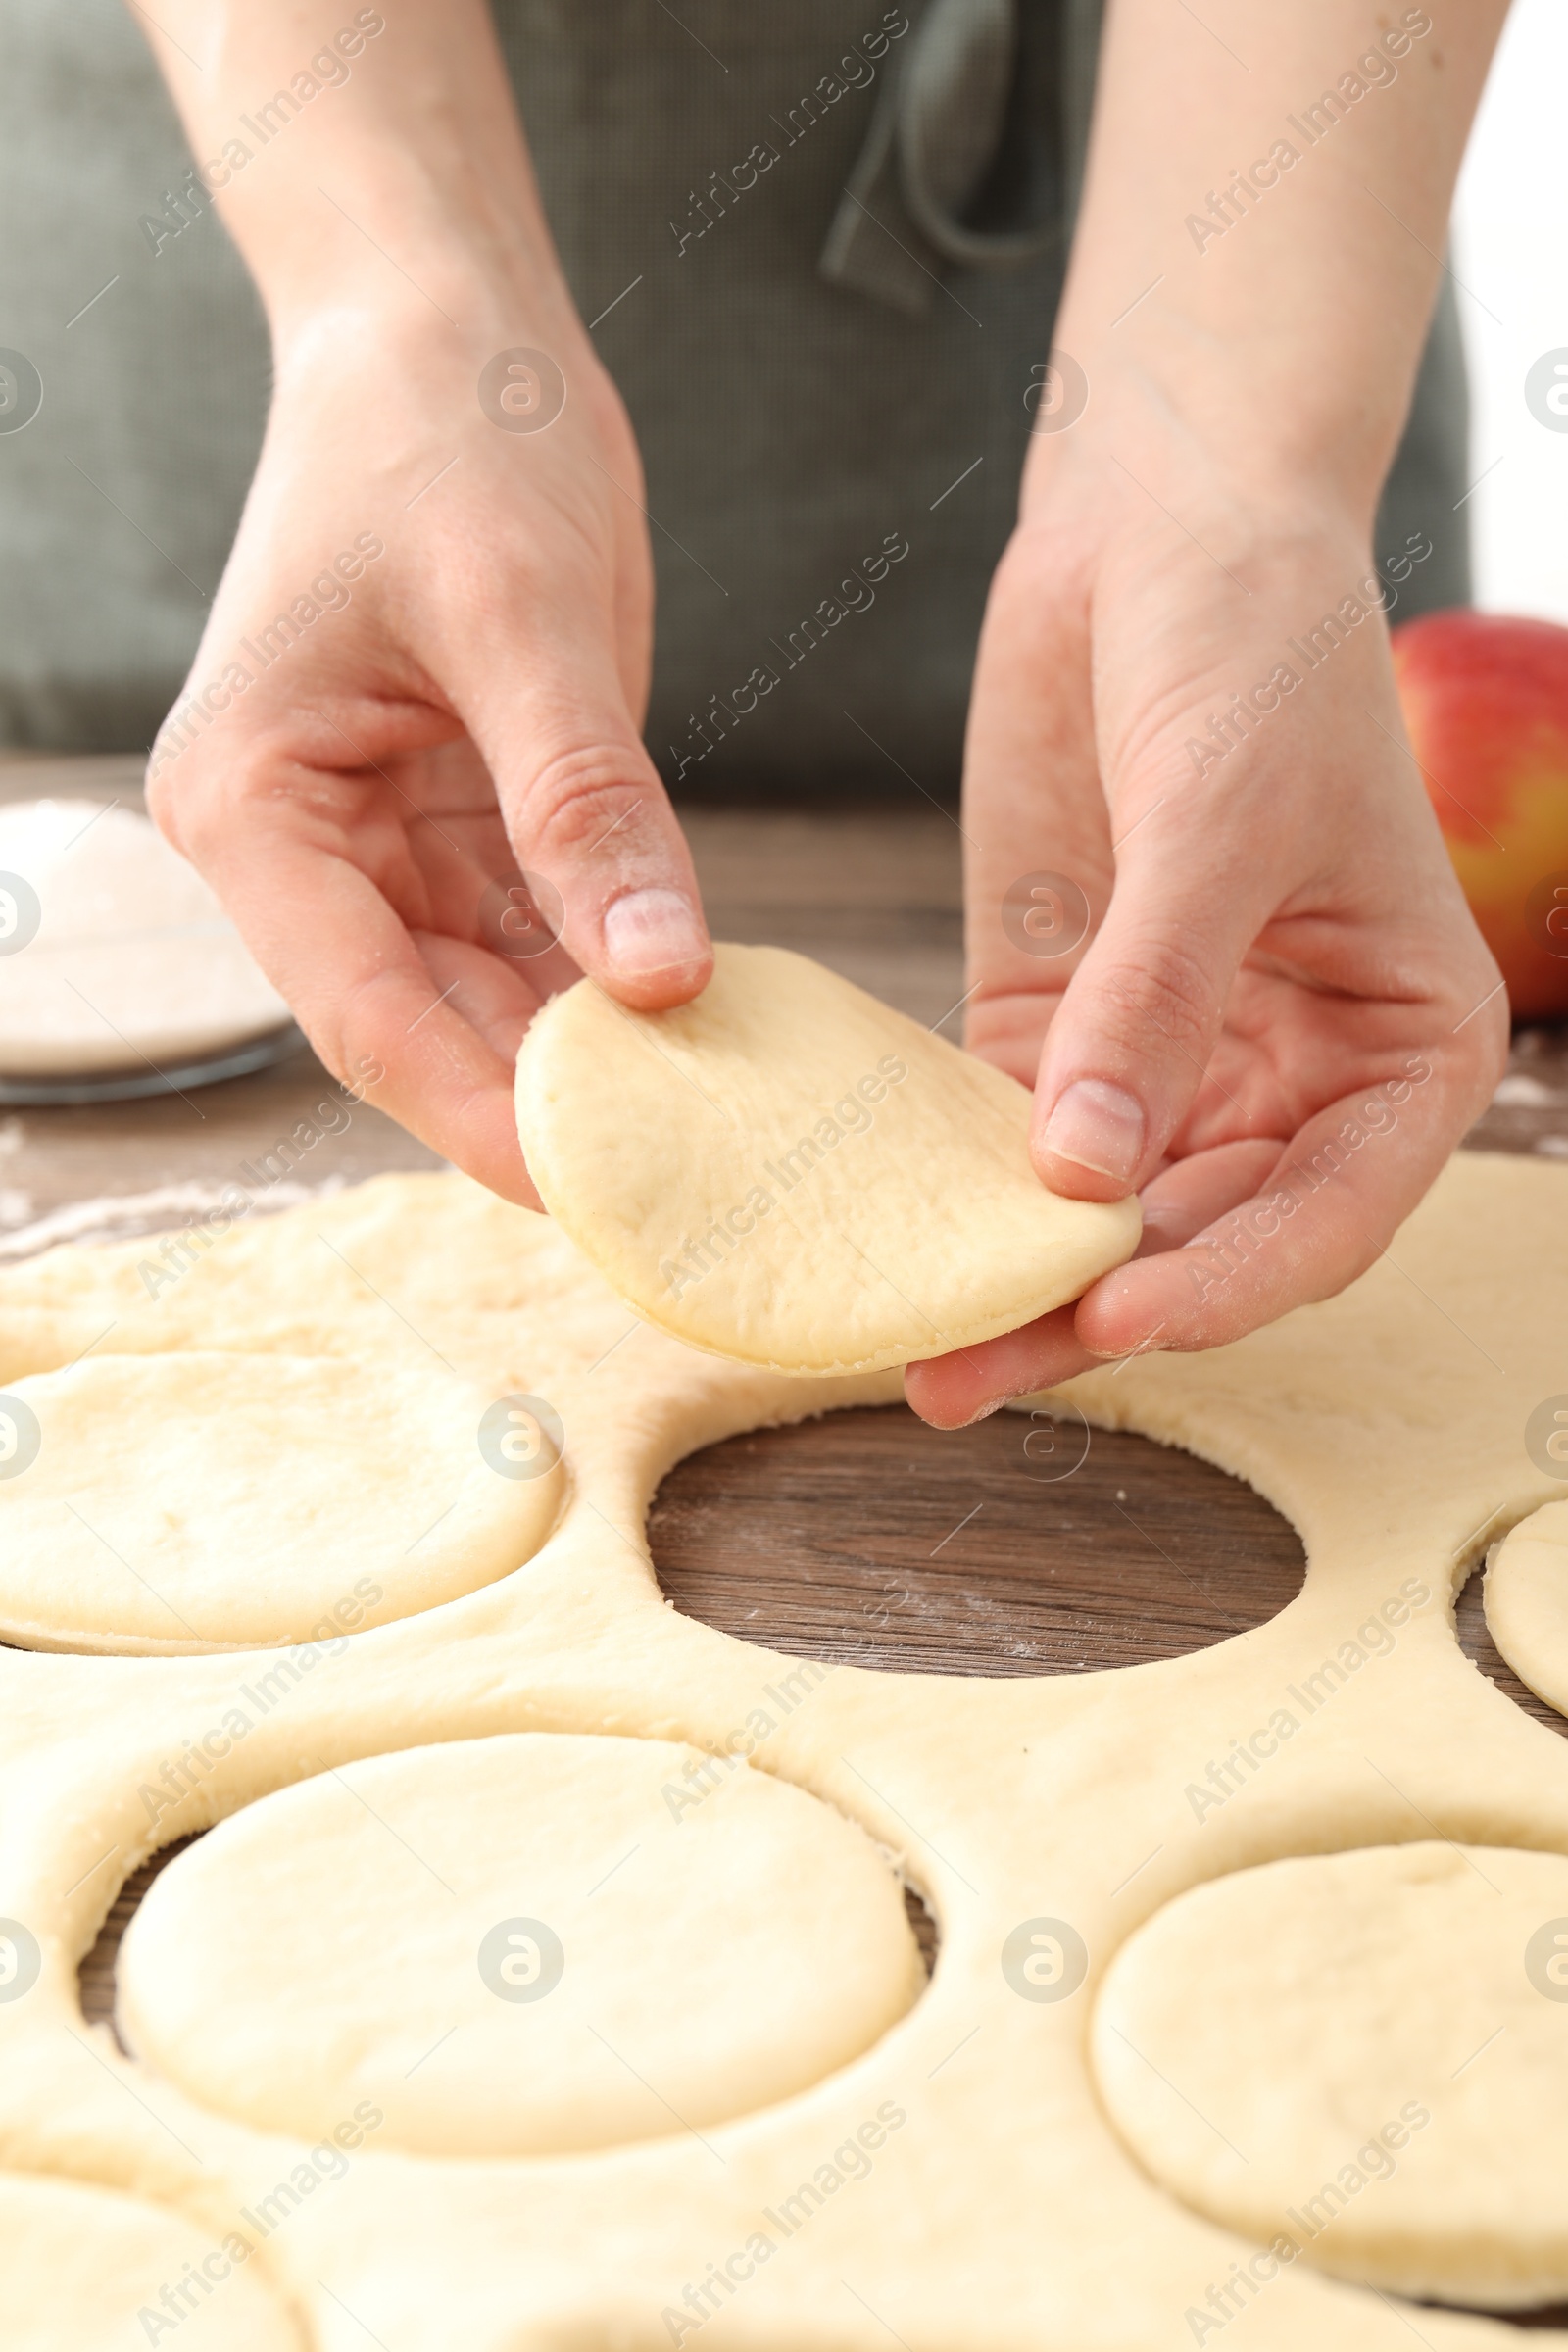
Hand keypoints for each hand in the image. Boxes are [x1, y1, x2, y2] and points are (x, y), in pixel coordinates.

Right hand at [147, 296, 709, 1204]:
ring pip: (490, 998)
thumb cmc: (446, 434)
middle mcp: (301, 847)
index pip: (366, 1011)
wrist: (447, 329)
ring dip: (596, 1058)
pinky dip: (615, 982)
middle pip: (425, 1027)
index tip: (607, 1194)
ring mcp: (380, 843)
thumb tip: (657, 976)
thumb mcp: (520, 615)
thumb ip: (583, 803)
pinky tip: (708, 1026)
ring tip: (721, 1123)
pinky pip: (540, 937)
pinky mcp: (463, 823)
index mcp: (251, 805)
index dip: (484, 1115)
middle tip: (694, 1183)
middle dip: (553, 1105)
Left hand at [906, 393, 1506, 1427]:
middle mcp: (1294, 1077)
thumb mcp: (1219, 821)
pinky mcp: (1055, 1022)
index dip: (1231, 1287)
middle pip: (1196, 1242)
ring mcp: (1169, 1058)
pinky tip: (885, 1240)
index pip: (1327, 1213)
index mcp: (1398, 1047)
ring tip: (915, 1356)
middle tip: (965, 1377)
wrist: (1159, 526)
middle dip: (1088, 1312)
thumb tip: (1081, 1174)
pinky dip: (954, 1192)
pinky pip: (1005, 1137)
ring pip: (1096, 1216)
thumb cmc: (1252, 648)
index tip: (1118, 1323)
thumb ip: (1155, 996)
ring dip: (1008, 1279)